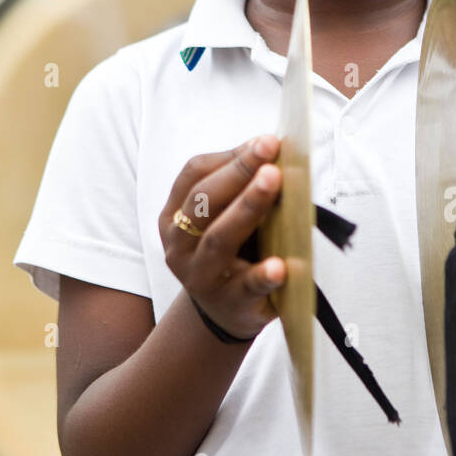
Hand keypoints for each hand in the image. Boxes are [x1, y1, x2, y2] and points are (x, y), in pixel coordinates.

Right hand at [159, 134, 284, 340]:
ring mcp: (200, 276)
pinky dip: (262, 275)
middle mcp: (179, 244)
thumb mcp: (222, 217)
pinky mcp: (230, 303)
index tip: (265, 141)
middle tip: (269, 149)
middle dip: (238, 172)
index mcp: (174, 214)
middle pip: (203, 201)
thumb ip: (239, 186)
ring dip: (248, 207)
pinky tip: (281, 266)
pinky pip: (245, 286)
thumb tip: (273, 150)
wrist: (223, 313)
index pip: (194, 174)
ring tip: (274, 182)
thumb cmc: (230, 252)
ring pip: (218, 238)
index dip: (230, 156)